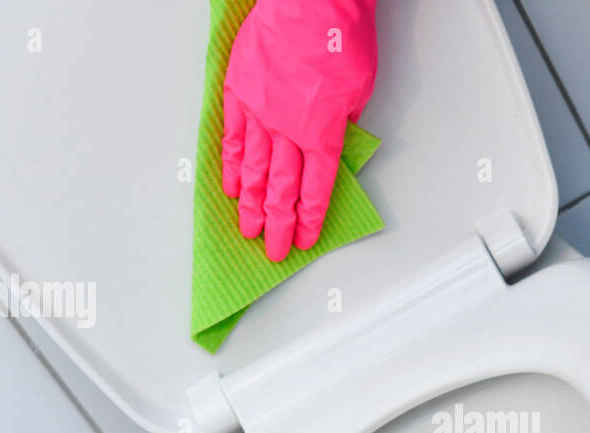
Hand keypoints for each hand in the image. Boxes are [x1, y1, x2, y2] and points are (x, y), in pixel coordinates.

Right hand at [222, 0, 377, 260]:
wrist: (311, 1)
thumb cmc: (339, 38)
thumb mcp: (359, 91)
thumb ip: (343, 124)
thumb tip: (333, 144)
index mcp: (322, 134)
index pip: (315, 190)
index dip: (309, 220)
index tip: (302, 240)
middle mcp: (288, 130)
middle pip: (281, 190)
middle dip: (278, 225)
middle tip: (272, 250)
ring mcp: (258, 113)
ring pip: (253, 171)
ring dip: (250, 205)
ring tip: (247, 229)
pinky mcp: (238, 94)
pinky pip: (232, 139)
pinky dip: (232, 166)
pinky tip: (231, 187)